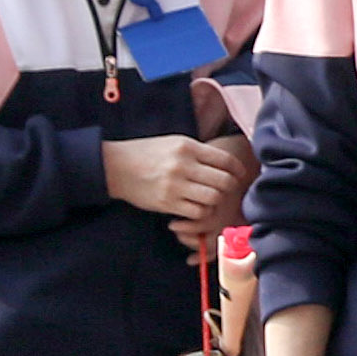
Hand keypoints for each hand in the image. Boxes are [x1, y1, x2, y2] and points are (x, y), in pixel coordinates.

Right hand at [105, 132, 255, 223]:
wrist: (116, 167)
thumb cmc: (147, 153)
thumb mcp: (174, 143)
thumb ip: (198, 151)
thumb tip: (226, 162)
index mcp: (188, 147)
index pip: (225, 160)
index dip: (237, 169)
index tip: (239, 174)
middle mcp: (183, 165)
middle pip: (223, 181)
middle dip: (229, 187)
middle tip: (226, 189)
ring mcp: (175, 185)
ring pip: (213, 198)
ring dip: (215, 200)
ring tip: (209, 198)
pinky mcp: (167, 202)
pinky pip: (197, 212)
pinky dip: (201, 213)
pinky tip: (195, 208)